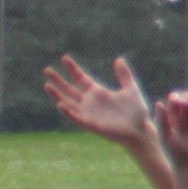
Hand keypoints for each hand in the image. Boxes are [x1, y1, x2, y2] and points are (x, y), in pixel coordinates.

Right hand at [42, 53, 156, 149]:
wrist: (141, 130)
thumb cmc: (136, 112)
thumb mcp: (130, 89)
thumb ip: (124, 75)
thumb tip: (119, 59)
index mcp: (98, 93)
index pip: (81, 79)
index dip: (72, 69)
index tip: (64, 58)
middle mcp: (90, 103)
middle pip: (70, 90)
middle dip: (58, 81)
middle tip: (47, 70)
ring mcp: (89, 114)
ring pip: (69, 103)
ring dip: (58, 95)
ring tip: (47, 85)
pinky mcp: (92, 125)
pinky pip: (77, 118)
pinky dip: (68, 112)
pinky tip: (61, 104)